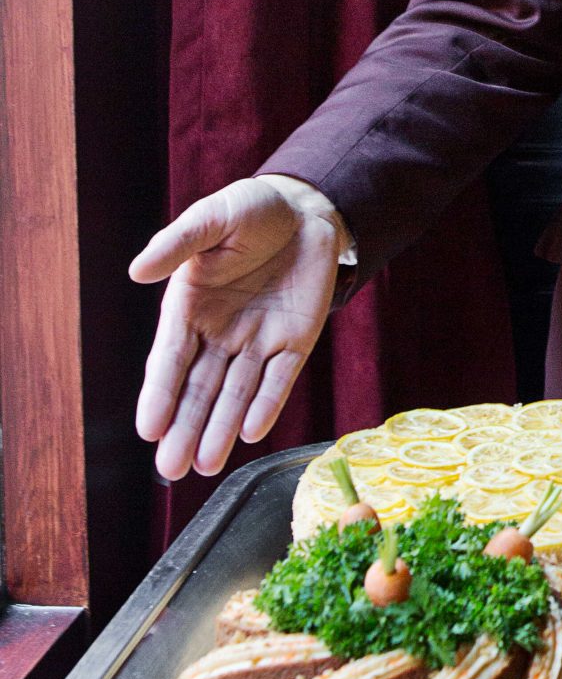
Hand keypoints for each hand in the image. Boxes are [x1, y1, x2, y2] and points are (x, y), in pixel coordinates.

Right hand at [131, 176, 344, 478]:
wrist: (308, 209)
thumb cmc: (251, 211)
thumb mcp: (213, 217)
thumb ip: (178, 243)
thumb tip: (138, 270)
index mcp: (189, 307)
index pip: (170, 360)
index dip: (159, 394)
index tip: (147, 429)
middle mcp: (219, 333)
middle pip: (198, 389)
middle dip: (184, 428)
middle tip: (169, 470)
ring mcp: (257, 341)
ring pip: (235, 394)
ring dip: (220, 430)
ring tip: (203, 466)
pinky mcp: (294, 343)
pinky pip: (279, 380)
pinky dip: (267, 405)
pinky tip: (251, 433)